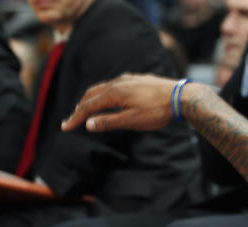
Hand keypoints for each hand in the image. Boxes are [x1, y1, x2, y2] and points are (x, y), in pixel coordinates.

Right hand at [62, 74, 187, 132]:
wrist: (182, 97)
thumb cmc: (158, 112)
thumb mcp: (132, 121)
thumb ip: (109, 122)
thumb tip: (88, 124)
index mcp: (113, 93)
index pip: (88, 106)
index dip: (75, 118)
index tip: (65, 127)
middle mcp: (118, 82)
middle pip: (92, 94)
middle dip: (80, 107)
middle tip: (72, 118)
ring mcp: (128, 79)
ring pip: (103, 88)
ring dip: (92, 98)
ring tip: (88, 109)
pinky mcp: (137, 79)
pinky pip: (115, 85)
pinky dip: (105, 93)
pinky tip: (111, 99)